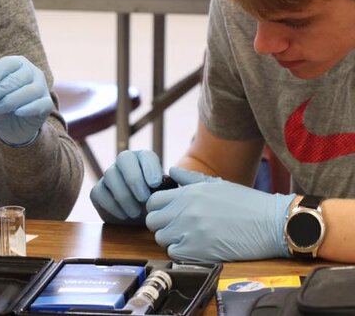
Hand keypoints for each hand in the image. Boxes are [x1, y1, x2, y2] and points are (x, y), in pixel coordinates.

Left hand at [0, 56, 53, 145]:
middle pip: (17, 78)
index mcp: (17, 64)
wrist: (11, 128)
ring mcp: (42, 87)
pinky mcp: (47, 103)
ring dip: (10, 101)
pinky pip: (41, 103)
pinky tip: (18, 112)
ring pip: (30, 90)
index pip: (6, 64)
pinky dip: (29, 108)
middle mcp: (32, 72)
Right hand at [89, 150, 164, 223]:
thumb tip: (169, 177)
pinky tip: (124, 215)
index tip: (155, 185)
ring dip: (124, 196)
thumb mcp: (168, 197)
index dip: (149, 168)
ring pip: (110, 176)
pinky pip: (99, 192)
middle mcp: (125, 163)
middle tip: (144, 199)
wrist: (141, 223)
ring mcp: (109, 175)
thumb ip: (170, 187)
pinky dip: (112, 205)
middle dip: (134, 178)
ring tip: (136, 213)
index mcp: (144, 159)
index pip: (146, 156)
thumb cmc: (157, 206)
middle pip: (124, 158)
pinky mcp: (97, 191)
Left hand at [145, 167, 295, 260]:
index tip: (167, 212)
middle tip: (176, 226)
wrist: (272, 224)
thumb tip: (171, 171)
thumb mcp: (216, 184)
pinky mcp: (198, 251)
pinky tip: (196, 246)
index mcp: (188, 193)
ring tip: (189, 236)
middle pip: (152, 221)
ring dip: (171, 239)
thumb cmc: (247, 203)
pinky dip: (181, 252)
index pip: (153, 201)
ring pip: (161, 238)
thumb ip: (189, 178)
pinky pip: (174, 253)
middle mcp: (185, 211)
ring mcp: (190, 232)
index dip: (158, 207)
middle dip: (161, 224)